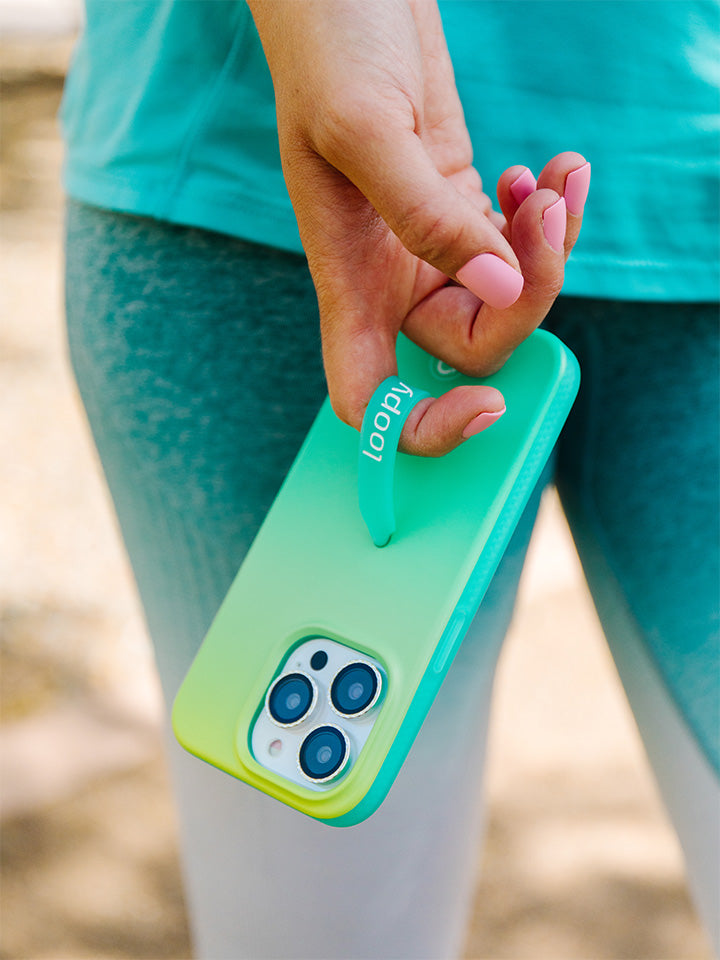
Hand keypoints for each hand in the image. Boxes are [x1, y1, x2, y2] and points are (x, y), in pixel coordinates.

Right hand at [249, 0, 588, 454]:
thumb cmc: (327, 50)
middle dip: (530, 291)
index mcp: (348, 283)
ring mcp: (428, 246)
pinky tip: (542, 170)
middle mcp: (389, 280)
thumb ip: (429, 218)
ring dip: (549, 247)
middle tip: (546, 207)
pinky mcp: (460, 205)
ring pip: (506, 296)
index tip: (486, 406)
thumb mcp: (367, 130)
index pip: (371, 401)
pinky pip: (516, 246)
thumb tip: (500, 293)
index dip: (425, 428)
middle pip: (473, 347)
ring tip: (557, 177)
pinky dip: (543, 217)